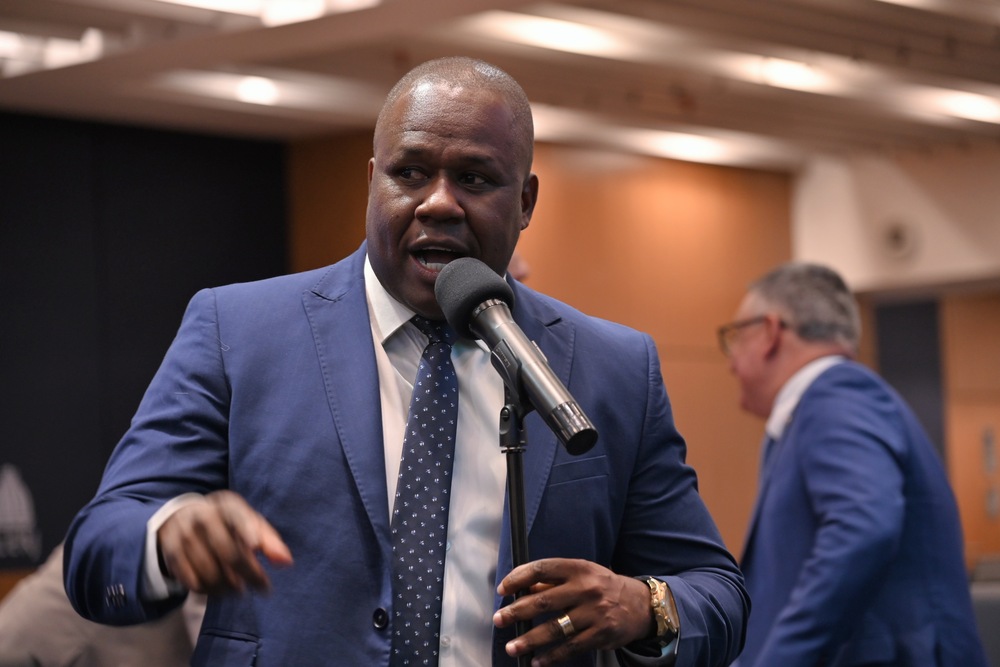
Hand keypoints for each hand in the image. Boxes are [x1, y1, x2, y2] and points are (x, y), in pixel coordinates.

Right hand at [157, 490, 292, 595]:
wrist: (181, 518)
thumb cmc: (226, 524)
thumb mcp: (248, 523)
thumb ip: (269, 541)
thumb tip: (286, 563)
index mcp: (225, 505)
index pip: (237, 515)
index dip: (246, 528)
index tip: (255, 545)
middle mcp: (202, 517)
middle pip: (227, 550)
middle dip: (248, 573)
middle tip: (263, 587)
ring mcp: (184, 535)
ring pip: (209, 570)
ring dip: (229, 587)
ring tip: (241, 591)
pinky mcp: (171, 554)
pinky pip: (193, 580)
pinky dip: (210, 591)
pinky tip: (220, 591)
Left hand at [493, 558, 651, 665]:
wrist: (641, 605)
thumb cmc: (603, 587)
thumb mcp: (582, 574)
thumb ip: (553, 580)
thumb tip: (522, 588)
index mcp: (578, 568)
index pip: (542, 569)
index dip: (518, 578)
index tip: (503, 589)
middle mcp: (586, 588)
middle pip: (543, 601)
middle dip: (517, 612)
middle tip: (499, 620)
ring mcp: (594, 613)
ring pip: (554, 628)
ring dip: (529, 639)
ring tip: (512, 646)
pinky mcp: (600, 634)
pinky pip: (570, 647)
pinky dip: (551, 656)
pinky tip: (537, 661)